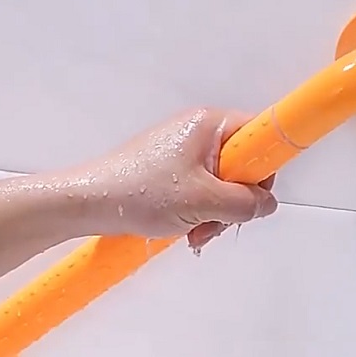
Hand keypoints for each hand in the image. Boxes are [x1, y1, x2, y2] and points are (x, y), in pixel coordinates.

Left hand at [67, 108, 277, 247]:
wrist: (89, 202)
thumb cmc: (139, 191)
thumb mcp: (204, 201)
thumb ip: (246, 203)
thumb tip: (266, 204)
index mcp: (209, 124)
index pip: (259, 134)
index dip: (265, 165)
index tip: (258, 192)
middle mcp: (198, 133)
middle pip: (242, 166)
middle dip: (235, 202)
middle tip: (217, 221)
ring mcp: (183, 153)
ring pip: (222, 185)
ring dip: (215, 214)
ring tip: (194, 231)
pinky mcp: (171, 172)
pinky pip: (201, 192)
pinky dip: (198, 213)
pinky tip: (185, 230)